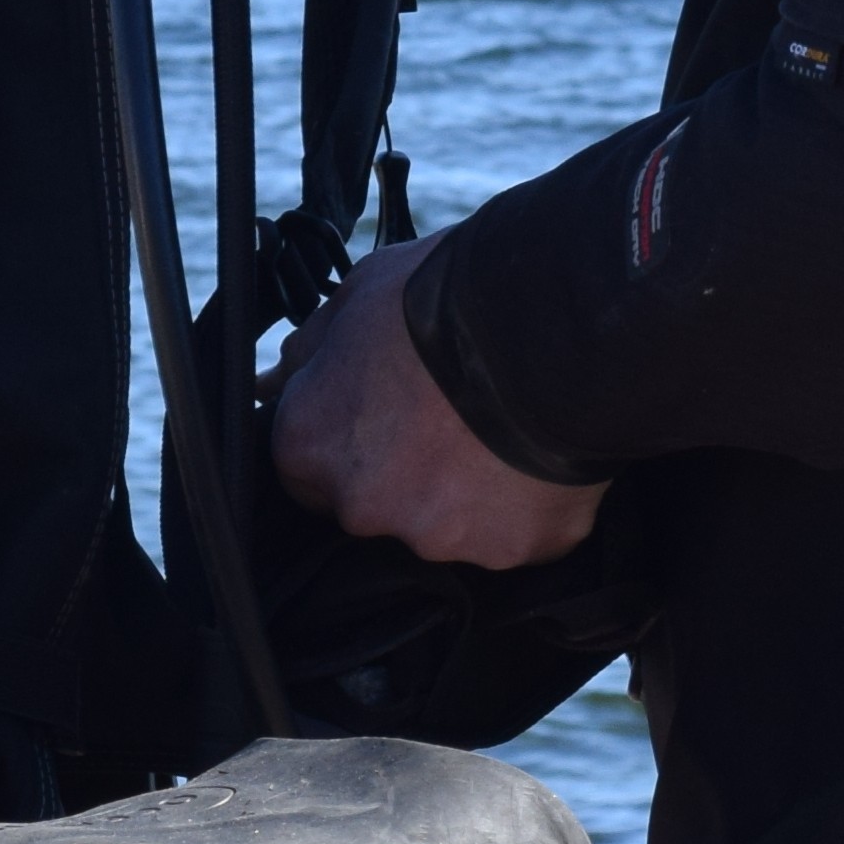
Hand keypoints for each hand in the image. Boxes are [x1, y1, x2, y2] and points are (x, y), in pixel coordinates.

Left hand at [272, 236, 605, 572]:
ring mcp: (436, 535)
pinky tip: (543, 456)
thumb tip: (289, 373)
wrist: (555, 326)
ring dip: (469, 490)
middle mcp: (362, 504)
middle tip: (452, 418)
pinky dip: (526, 505)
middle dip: (408, 470)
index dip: (348, 439)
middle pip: (375, 503)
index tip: (385, 417)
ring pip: (446, 524)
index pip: (306, 468)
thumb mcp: (361, 294)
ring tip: (507, 431)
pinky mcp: (508, 549)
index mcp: (311, 444)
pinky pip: (514, 534)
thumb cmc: (450, 300)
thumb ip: (316, 349)